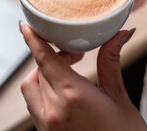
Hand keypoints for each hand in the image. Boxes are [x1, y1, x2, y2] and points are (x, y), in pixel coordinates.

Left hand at [19, 22, 146, 130]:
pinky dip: (41, 90)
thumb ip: (112, 62)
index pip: (44, 59)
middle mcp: (53, 110)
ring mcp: (46, 124)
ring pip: (31, 87)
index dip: (33, 39)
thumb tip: (121, 34)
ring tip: (66, 69)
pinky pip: (34, 104)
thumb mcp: (120, 98)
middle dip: (50, 55)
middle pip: (38, 70)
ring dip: (42, 73)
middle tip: (74, 52)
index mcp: (72, 96)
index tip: (26, 25)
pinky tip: (61, 89)